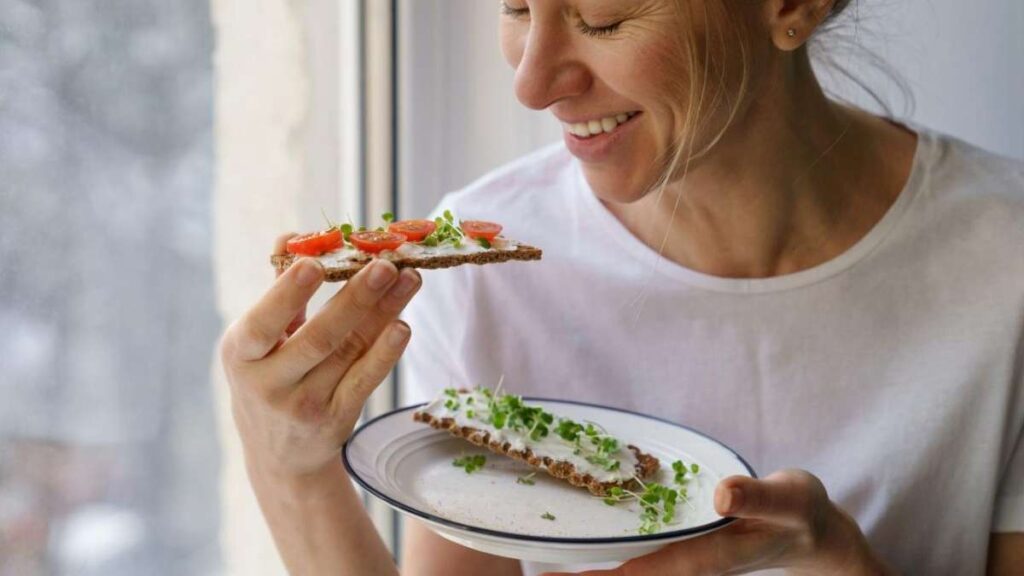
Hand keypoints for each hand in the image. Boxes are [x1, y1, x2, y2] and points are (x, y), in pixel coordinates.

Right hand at [221, 234, 421, 478]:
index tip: (315, 263)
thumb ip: (278, 290)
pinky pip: (366, 380)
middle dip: (355, 299)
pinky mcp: (337, 420)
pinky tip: (402, 325)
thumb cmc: (268, 377)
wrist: (279, 456)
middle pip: (319, 338)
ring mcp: (305, 406)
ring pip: (350, 352)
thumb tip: (291, 237)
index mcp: (242, 354)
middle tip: (385, 265)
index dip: (288, 294)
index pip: (263, 324)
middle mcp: (270, 384)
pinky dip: (385, 353)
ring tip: (409, 279)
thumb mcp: (257, 341)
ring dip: (384, 313)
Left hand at [546, 470, 893, 575]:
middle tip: (535, 572)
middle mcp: (686, 560)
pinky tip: (585, 533)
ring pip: (627, 564)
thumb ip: (758, 498)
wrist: (809, 530)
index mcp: (706, 555)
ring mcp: (682, 553)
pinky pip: (637, 547)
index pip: (642, 571)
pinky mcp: (680, 541)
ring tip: (542, 561)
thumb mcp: (788, 500)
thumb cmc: (799, 514)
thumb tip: (721, 495)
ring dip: (590, 563)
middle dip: (583, 575)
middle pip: (625, 574)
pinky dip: (609, 544)